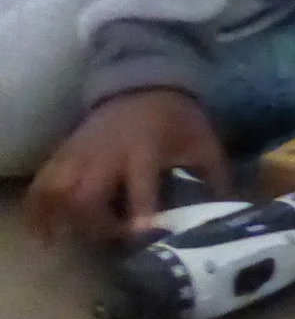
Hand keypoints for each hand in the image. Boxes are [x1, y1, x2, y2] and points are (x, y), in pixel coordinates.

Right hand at [26, 88, 228, 245]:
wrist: (145, 82)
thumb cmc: (178, 117)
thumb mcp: (204, 141)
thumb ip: (215, 176)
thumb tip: (231, 212)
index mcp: (144, 148)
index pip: (140, 183)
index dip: (141, 210)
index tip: (141, 235)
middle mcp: (107, 152)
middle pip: (85, 196)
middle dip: (95, 223)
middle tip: (112, 236)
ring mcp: (81, 151)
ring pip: (56, 190)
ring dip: (64, 218)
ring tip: (76, 236)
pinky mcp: (65, 152)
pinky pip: (42, 182)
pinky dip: (39, 207)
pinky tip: (45, 231)